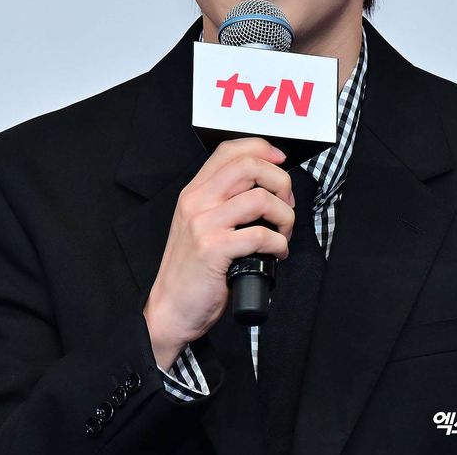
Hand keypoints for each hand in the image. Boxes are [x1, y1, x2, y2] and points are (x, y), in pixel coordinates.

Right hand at [143, 137, 294, 368]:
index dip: (261, 149)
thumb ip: (223, 202)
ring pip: (260, 198)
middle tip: (286, 202)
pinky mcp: (214, 249)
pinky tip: (277, 253)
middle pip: (249, 166)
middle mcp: (197, 202)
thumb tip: (267, 186)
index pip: (229, 151)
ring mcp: (204, 225)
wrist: (170, 308)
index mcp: (194, 192)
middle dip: (280, 180)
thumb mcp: (200, 224)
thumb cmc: (192, 269)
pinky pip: (261, 235)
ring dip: (284, 215)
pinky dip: (279, 243)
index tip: (280, 160)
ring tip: (283, 232)